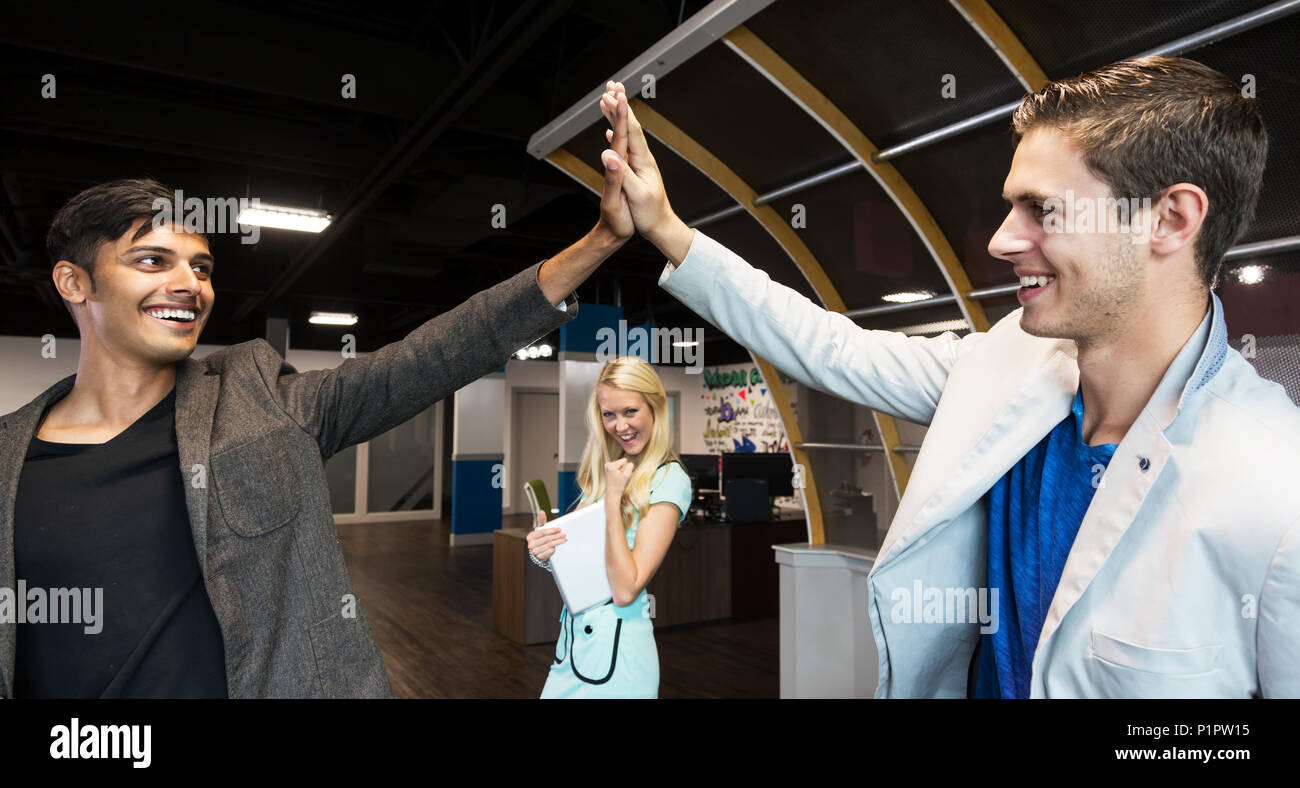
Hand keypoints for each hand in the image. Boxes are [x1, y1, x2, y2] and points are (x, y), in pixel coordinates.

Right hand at [526, 514, 566, 561]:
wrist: (537, 553)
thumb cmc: (539, 540)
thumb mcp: (540, 531)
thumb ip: (541, 521)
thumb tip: (542, 512)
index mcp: (531, 536)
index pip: (543, 532)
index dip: (552, 530)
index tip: (559, 529)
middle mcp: (532, 544)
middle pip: (547, 538)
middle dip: (557, 536)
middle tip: (564, 534)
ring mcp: (535, 551)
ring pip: (549, 545)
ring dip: (558, 542)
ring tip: (564, 539)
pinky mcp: (539, 557)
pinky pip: (548, 552)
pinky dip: (553, 549)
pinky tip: (557, 547)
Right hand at [598, 82, 692, 261]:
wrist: (660, 226)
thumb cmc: (649, 214)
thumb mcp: (635, 195)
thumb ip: (621, 173)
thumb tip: (609, 154)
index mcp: (642, 161)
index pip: (631, 130)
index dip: (622, 111)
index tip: (615, 93)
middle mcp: (642, 158)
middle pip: (630, 125)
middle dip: (620, 104)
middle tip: (611, 85)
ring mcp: (639, 163)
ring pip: (627, 132)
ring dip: (617, 115)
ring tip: (607, 99)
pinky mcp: (636, 169)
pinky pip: (624, 145)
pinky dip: (616, 133)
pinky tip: (610, 131)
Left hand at [604, 457, 633, 499]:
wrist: (612, 495)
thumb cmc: (619, 486)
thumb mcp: (628, 475)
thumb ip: (630, 465)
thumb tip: (630, 462)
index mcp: (611, 464)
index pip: (625, 460)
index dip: (626, 468)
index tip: (622, 476)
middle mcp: (607, 464)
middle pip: (622, 463)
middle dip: (624, 470)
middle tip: (620, 478)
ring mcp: (607, 467)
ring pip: (620, 466)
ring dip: (621, 472)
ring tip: (618, 479)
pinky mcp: (608, 471)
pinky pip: (618, 469)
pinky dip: (619, 474)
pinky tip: (617, 479)